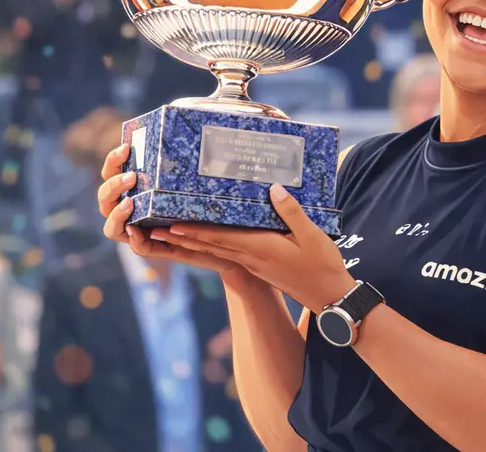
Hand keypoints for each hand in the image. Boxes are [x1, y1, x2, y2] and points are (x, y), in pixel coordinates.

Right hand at [98, 144, 244, 273]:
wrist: (221, 234)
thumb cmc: (204, 199)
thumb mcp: (193, 176)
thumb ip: (183, 158)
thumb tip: (186, 116)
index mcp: (134, 190)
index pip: (112, 173)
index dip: (113, 160)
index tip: (126, 147)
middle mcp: (130, 210)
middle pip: (104, 198)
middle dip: (112, 185)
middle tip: (132, 177)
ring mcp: (138, 232)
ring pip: (112, 228)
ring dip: (117, 214)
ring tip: (130, 203)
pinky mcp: (153, 249)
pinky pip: (138, 248)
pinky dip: (135, 240)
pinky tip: (138, 229)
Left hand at [143, 184, 356, 312]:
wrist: (330, 297)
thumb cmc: (323, 266)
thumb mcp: (312, 235)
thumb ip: (292, 212)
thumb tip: (273, 188)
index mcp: (261, 248)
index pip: (220, 238)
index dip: (194, 231)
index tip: (171, 224)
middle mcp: (251, 258)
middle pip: (210, 245)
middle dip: (182, 237)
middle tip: (155, 230)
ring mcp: (254, 264)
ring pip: (217, 251)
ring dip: (192, 243)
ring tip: (169, 234)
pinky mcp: (260, 267)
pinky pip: (229, 254)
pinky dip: (211, 247)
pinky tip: (206, 241)